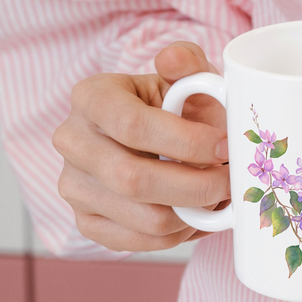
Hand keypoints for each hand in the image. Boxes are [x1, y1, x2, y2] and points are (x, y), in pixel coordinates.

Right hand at [52, 42, 229, 250]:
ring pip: (144, 218)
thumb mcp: (184, 78)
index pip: (132, 126)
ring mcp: (73, 186)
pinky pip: (141, 242)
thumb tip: (174, 58)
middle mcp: (71, 141)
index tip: (223, 147)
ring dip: (194, 213)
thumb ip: (187, 63)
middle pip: (134, 179)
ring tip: (217, 196)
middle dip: (196, 186)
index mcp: (90, 97)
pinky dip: (180, 234)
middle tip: (229, 181)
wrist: (150, 138)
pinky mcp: (86, 222)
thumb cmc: (173, 107)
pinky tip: (194, 214)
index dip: (187, 142)